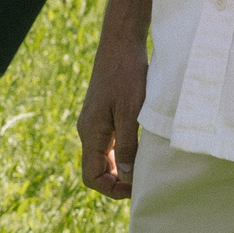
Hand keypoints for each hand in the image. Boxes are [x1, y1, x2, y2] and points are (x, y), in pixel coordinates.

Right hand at [76, 38, 148, 199]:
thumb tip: (126, 177)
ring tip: (144, 167)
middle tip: (144, 181)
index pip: (92, 177)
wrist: (120, 43)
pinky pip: (108, 143)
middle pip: (97, 170)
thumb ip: (127, 146)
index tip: (136, 187)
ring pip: (103, 157)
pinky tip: (140, 148)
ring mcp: (94, 122)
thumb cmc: (126, 75)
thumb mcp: (130, 112)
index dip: (112, 189)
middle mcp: (88, 130)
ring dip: (121, 167)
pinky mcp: (103, 114)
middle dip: (118, 181)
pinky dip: (122, 152)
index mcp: (91, 133)